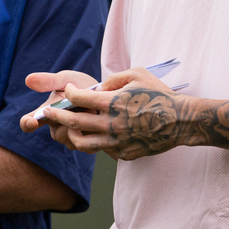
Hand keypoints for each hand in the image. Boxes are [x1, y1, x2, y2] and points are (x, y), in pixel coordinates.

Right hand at [20, 70, 98, 146]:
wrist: (104, 94)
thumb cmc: (81, 85)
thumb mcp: (66, 79)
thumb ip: (49, 81)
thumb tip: (28, 79)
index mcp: (46, 112)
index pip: (28, 122)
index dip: (27, 123)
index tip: (32, 121)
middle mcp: (55, 127)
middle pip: (56, 134)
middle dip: (71, 122)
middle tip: (85, 106)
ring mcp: (69, 138)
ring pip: (71, 141)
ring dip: (84, 126)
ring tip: (93, 111)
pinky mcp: (84, 144)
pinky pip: (86, 146)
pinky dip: (94, 134)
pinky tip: (99, 123)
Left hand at [36, 67, 184, 160]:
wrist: (181, 121)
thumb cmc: (160, 94)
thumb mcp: (137, 74)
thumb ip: (113, 78)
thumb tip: (97, 86)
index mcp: (113, 102)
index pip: (80, 98)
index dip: (69, 93)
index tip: (67, 91)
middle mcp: (112, 124)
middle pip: (74, 122)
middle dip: (57, 115)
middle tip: (48, 111)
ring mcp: (117, 142)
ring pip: (82, 143)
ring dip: (70, 134)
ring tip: (67, 128)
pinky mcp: (124, 153)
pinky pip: (102, 150)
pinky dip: (95, 142)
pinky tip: (95, 135)